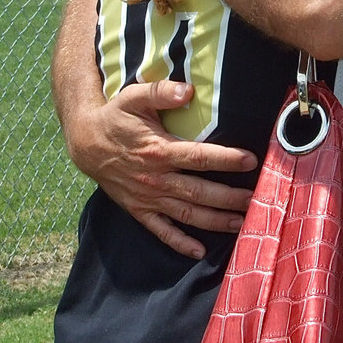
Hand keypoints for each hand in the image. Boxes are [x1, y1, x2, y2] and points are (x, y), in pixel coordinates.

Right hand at [66, 79, 257, 259]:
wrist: (85, 144)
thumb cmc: (115, 118)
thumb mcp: (134, 97)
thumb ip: (161, 92)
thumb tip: (188, 91)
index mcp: (158, 150)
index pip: (199, 157)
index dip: (226, 159)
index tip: (250, 160)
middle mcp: (156, 178)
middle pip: (199, 191)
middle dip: (229, 197)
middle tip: (256, 200)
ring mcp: (147, 197)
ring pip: (186, 213)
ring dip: (214, 221)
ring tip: (241, 223)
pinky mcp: (139, 210)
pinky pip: (160, 231)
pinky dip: (179, 243)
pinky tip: (199, 251)